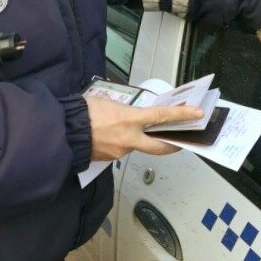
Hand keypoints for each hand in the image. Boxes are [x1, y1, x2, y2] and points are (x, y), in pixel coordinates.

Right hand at [86, 97, 203, 160]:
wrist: (64, 131)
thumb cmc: (83, 112)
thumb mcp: (108, 102)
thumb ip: (124, 110)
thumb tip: (131, 115)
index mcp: (129, 119)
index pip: (162, 116)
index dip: (182, 115)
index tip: (197, 114)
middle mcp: (129, 138)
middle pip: (159, 146)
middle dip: (172, 145)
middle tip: (179, 141)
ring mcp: (120, 151)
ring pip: (137, 146)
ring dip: (138, 139)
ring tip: (128, 129)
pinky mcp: (110, 159)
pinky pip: (122, 149)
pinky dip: (122, 142)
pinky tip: (113, 135)